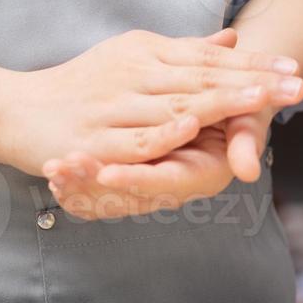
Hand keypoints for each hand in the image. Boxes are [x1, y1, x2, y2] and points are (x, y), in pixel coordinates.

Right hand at [0, 27, 302, 177]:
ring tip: (262, 100)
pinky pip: (135, 138)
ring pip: (176, 104)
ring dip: (222, 102)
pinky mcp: (94, 140)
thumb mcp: (134, 57)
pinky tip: (194, 128)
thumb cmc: (82, 85)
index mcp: (146, 53)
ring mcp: (115, 107)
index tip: (294, 67)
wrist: (13, 108)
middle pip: (203, 79)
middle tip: (297, 85)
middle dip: (254, 82)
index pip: (209, 59)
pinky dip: (164, 132)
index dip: (254, 64)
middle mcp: (134, 74)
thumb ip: (184, 52)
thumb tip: (232, 39)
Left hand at [44, 105, 276, 220]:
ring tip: (52, 172)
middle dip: (93, 185)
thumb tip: (247, 171)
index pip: (165, 185)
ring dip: (79, 187)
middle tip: (61, 170)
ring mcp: (152, 187)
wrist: (232, 102)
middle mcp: (178, 189)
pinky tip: (54, 177)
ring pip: (110, 201)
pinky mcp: (132, 181)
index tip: (106, 175)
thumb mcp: (250, 117)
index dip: (136, 179)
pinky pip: (100, 197)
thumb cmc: (242, 105)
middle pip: (130, 198)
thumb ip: (246, 140)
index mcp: (203, 177)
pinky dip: (78, 188)